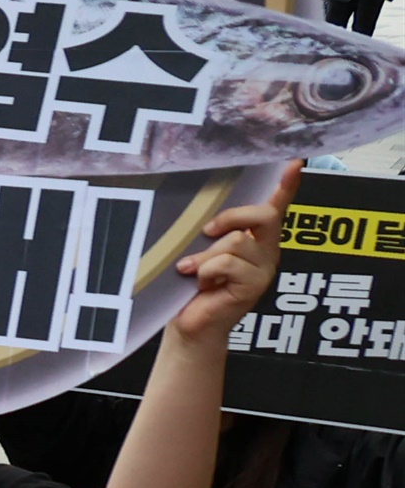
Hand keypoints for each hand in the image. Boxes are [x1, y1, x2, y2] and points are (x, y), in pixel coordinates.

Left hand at [172, 163, 293, 343]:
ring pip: (236, 241)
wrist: (189, 324)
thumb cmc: (190, 285)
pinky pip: (226, 263)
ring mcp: (263, 269)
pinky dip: (205, 271)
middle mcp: (266, 251)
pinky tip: (202, 285)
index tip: (297, 163)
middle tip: (207, 231)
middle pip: (264, 216)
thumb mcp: (200, 250)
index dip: (287, 186)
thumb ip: (210, 233)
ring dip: (205, 255)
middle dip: (232, 217)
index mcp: (255, 238)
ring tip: (193, 270)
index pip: (275, 207)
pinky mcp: (255, 286)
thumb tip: (203, 216)